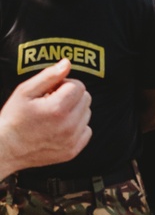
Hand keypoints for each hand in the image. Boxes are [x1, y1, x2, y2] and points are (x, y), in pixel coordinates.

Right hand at [0, 61, 91, 175]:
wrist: (8, 148)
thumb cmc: (14, 117)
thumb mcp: (25, 91)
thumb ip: (48, 76)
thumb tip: (67, 63)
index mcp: (57, 108)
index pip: (79, 86)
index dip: (64, 84)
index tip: (51, 90)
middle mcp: (69, 126)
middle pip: (86, 99)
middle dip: (71, 96)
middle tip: (52, 101)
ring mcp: (72, 140)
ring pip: (87, 114)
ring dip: (74, 111)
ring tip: (54, 115)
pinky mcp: (73, 151)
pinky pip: (87, 131)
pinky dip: (77, 127)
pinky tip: (59, 127)